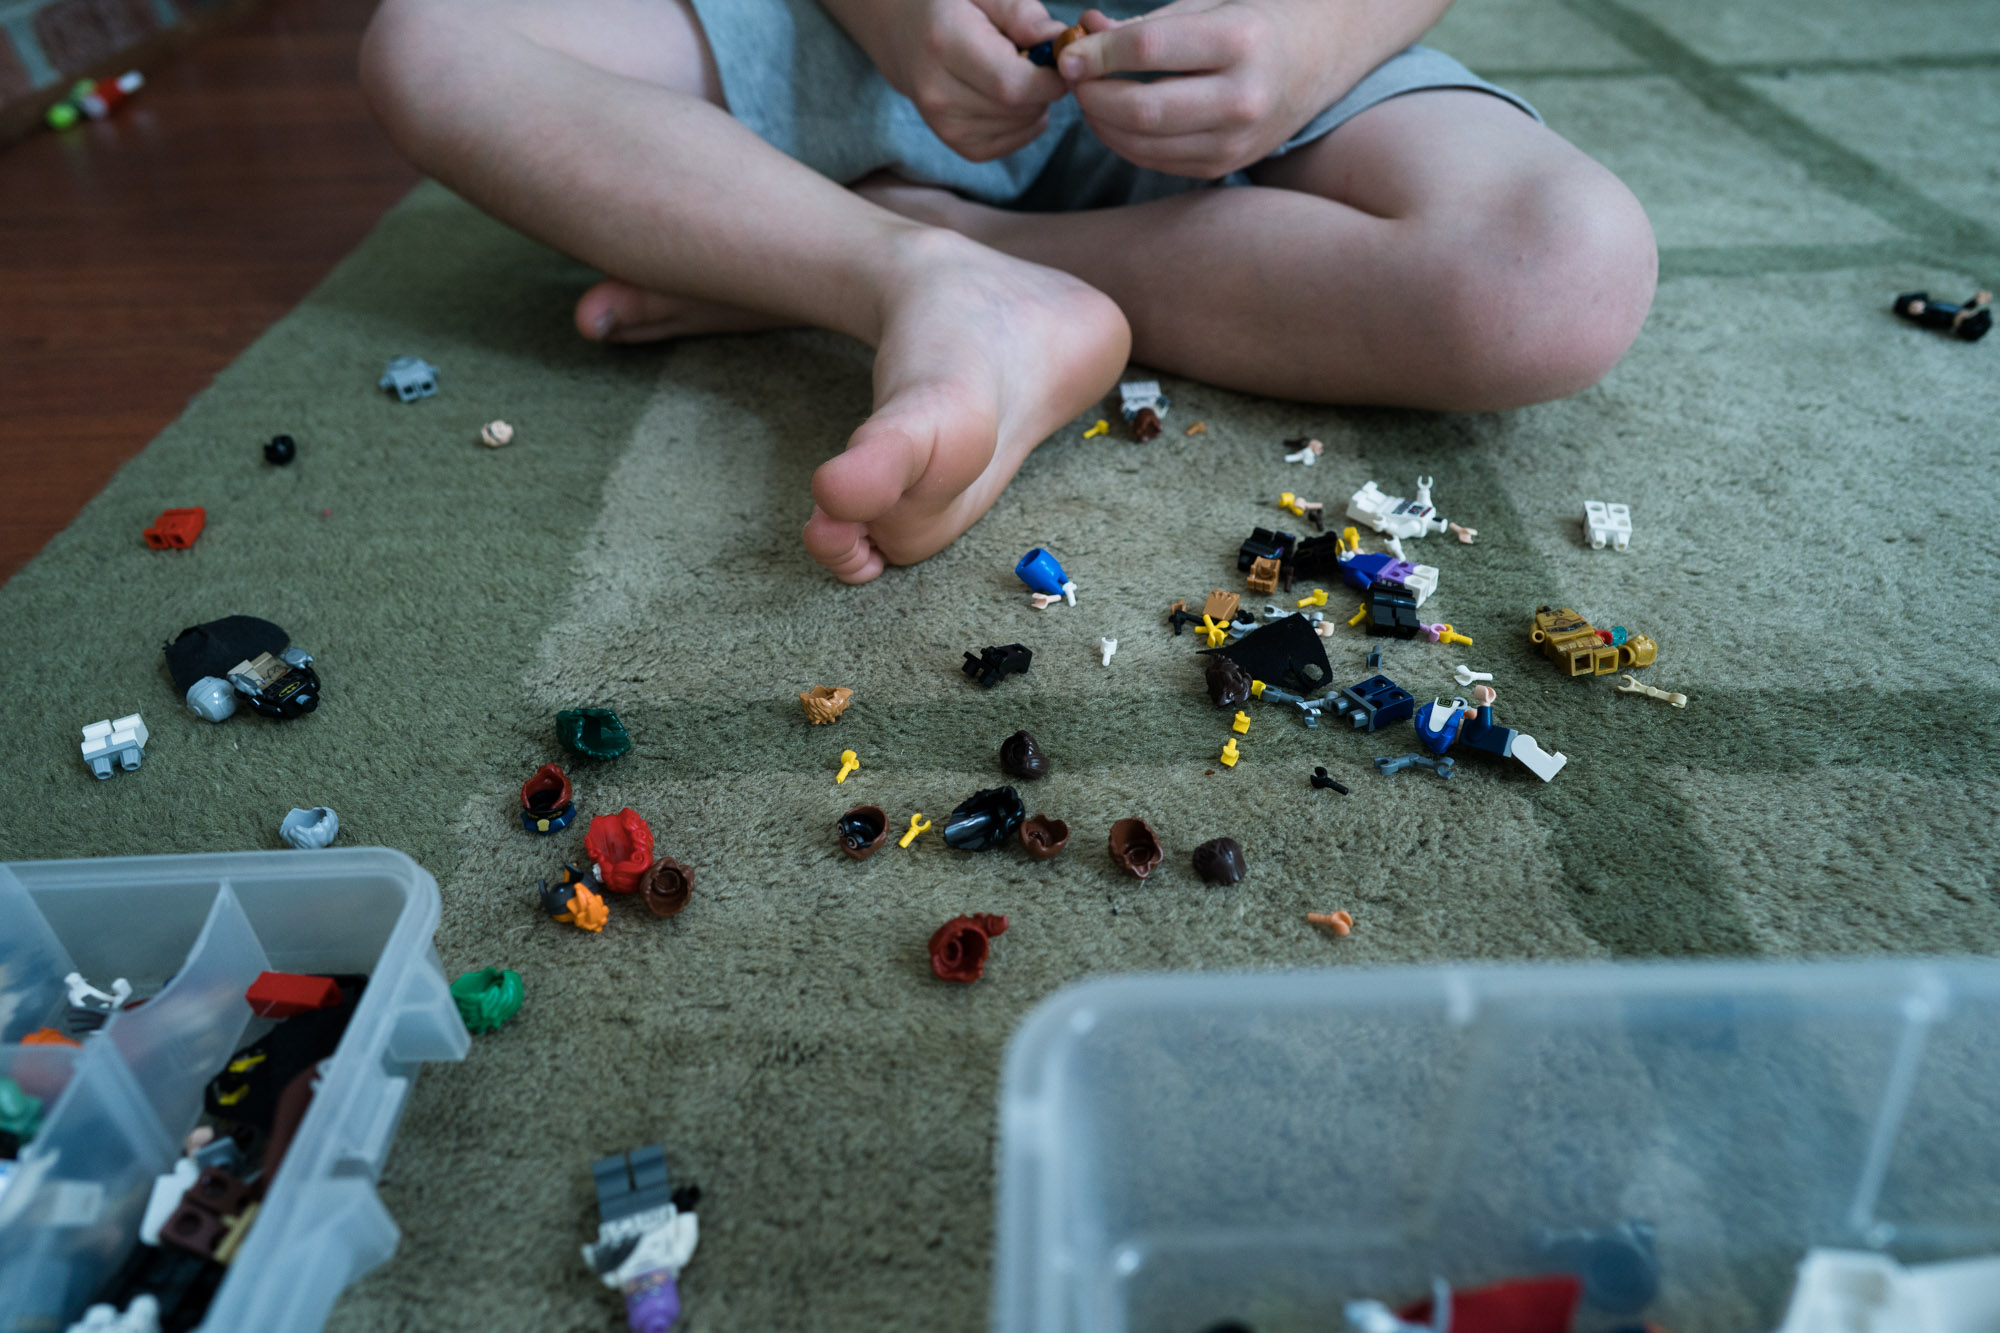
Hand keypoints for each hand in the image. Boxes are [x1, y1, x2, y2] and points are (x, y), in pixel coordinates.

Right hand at [850, 0, 1072, 160]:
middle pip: (1018, 109)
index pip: (1013, 84)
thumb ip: (1021, 12)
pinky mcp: (953, 141)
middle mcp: (938, 92)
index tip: (1060, 59)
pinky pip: (1006, 144)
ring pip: (1017, 128)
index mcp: (945, 45)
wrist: (900, 29)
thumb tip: (1059, 43)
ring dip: (1035, 105)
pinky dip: (1022, 124)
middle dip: (1045, 88)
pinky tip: (1014, 100)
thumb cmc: (948, 2)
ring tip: (1020, 74)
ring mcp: (942, 123)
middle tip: (1039, 62)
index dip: (1050, 78)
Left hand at [1058, 1, 1338, 177]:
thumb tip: (1084, 33)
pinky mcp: (1225, 166)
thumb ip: (1142, 25)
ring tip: (1091, 96)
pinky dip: (1124, 142)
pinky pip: (1157, 161)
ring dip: (1101, 122)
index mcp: (1240, 41)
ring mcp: (1235, 141)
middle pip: (1142, 109)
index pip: (1148, 50)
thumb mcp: (1206, 6)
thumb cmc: (1254, 21)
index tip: (1070, 52)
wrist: (1318, 60)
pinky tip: (1116, 118)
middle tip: (1074, 79)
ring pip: (1143, 144)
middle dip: (1093, 96)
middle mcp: (1242, 97)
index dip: (1098, 53)